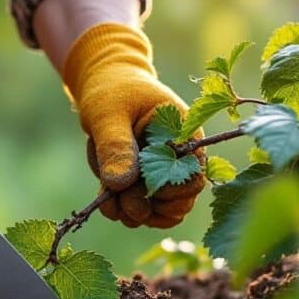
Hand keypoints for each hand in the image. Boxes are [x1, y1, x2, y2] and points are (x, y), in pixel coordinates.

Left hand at [63, 23, 205, 228]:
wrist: (105, 85)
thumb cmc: (112, 91)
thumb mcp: (108, 113)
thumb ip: (116, 146)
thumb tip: (120, 185)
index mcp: (185, 136)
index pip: (193, 178)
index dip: (166, 192)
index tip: (134, 185)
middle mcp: (182, 159)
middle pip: (180, 204)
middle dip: (145, 207)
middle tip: (115, 199)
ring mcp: (166, 173)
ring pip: (162, 213)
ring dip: (132, 213)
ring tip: (107, 199)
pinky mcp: (147, 183)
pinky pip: (146, 211)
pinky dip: (125, 212)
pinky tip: (108, 200)